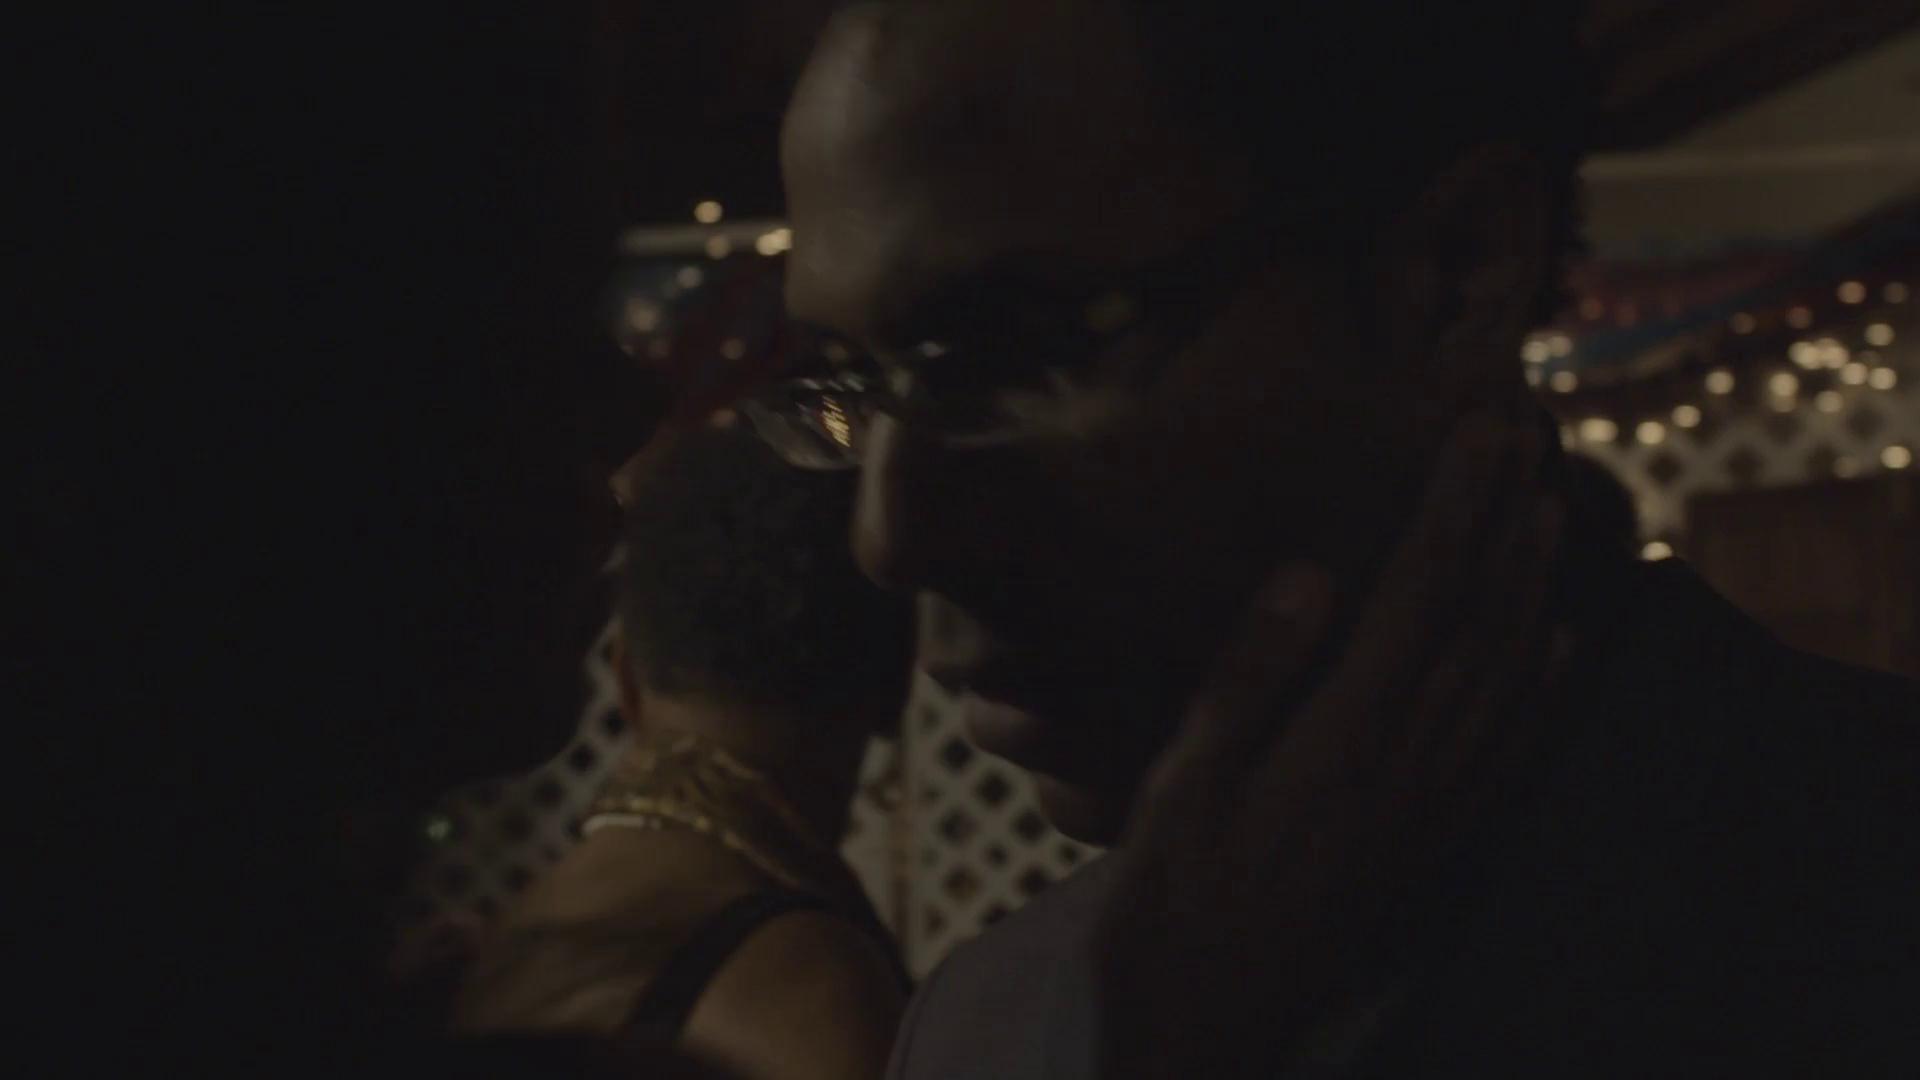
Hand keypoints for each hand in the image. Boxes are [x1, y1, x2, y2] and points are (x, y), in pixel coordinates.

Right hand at [1093, 412, 1568, 1078]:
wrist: (1207, 1025)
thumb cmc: (1173, 901)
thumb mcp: (1183, 783)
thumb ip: (1250, 676)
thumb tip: (1311, 572)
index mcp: (1344, 739)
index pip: (1417, 593)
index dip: (1453, 504)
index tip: (1475, 429)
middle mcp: (1408, 767)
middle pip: (1479, 621)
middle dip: (1506, 521)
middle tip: (1527, 437)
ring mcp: (1430, 810)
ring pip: (1508, 678)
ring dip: (1535, 588)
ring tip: (1552, 513)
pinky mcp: (1433, 845)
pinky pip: (1510, 750)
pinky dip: (1544, 688)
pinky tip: (1559, 650)